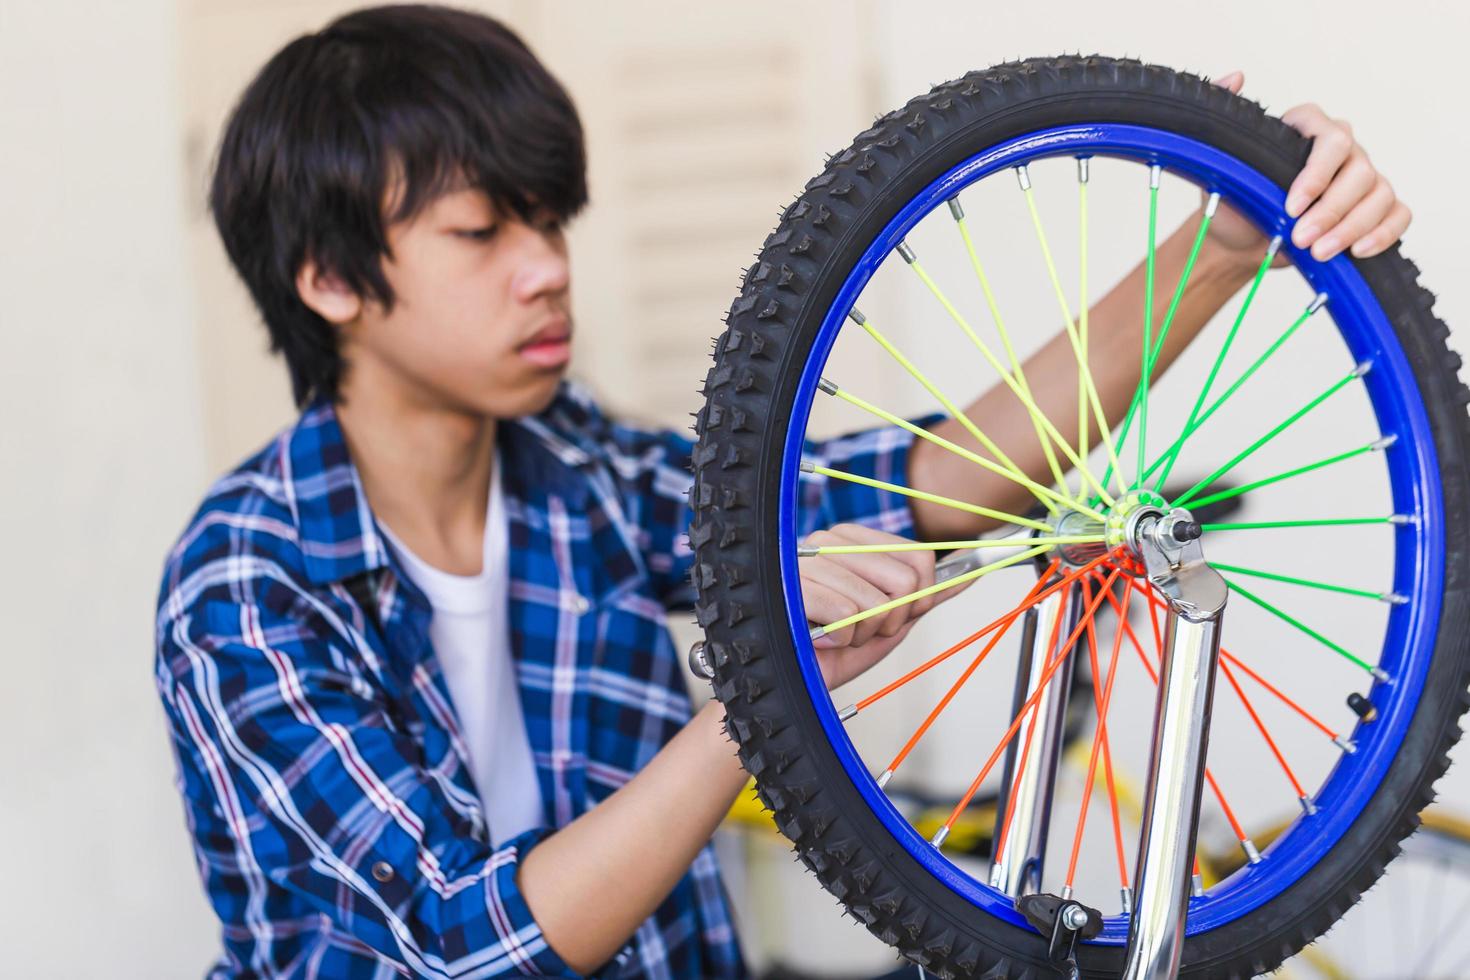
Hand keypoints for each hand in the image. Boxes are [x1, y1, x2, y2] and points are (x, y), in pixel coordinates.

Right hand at [800, 524, 958, 690]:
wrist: (791, 679)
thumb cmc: (836, 646)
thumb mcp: (890, 617)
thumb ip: (925, 592)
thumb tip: (969, 572)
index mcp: (853, 538)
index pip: (919, 558)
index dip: (915, 598)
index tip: (889, 614)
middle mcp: (829, 540)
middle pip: (904, 582)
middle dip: (888, 620)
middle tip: (857, 628)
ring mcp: (807, 561)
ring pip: (875, 605)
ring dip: (861, 635)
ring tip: (834, 634)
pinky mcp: (791, 588)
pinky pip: (846, 618)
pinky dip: (839, 642)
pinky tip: (818, 638)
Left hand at [1203, 70, 1410, 263]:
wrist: (1239, 241)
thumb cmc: (1233, 201)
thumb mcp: (1218, 166)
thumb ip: (1224, 120)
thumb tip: (1235, 77)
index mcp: (1307, 129)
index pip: (1329, 138)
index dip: (1316, 174)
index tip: (1292, 206)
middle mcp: (1341, 148)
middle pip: (1359, 170)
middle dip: (1332, 210)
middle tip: (1302, 239)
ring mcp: (1362, 176)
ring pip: (1379, 194)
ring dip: (1352, 227)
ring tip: (1319, 253)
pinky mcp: (1374, 207)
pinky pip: (1397, 214)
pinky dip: (1383, 233)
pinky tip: (1358, 252)